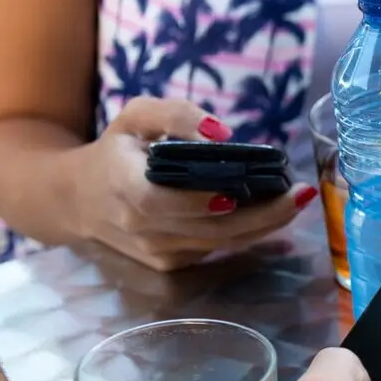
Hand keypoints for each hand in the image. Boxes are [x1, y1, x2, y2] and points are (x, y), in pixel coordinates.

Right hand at [72, 97, 316, 271]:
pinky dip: (249, 233)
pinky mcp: (172, 264)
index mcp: (123, 187)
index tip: (237, 190)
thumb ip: (175, 115)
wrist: (80, 200)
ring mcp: (157, 252)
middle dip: (260, 214)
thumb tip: (222, 132)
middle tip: (300, 193)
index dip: (197, 201)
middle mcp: (141, 227)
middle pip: (207, 229)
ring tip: (298, 200)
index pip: (159, 203)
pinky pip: (218, 249)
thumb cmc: (117, 150)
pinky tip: (275, 213)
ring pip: (221, 244)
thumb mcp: (136, 117)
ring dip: (265, 225)